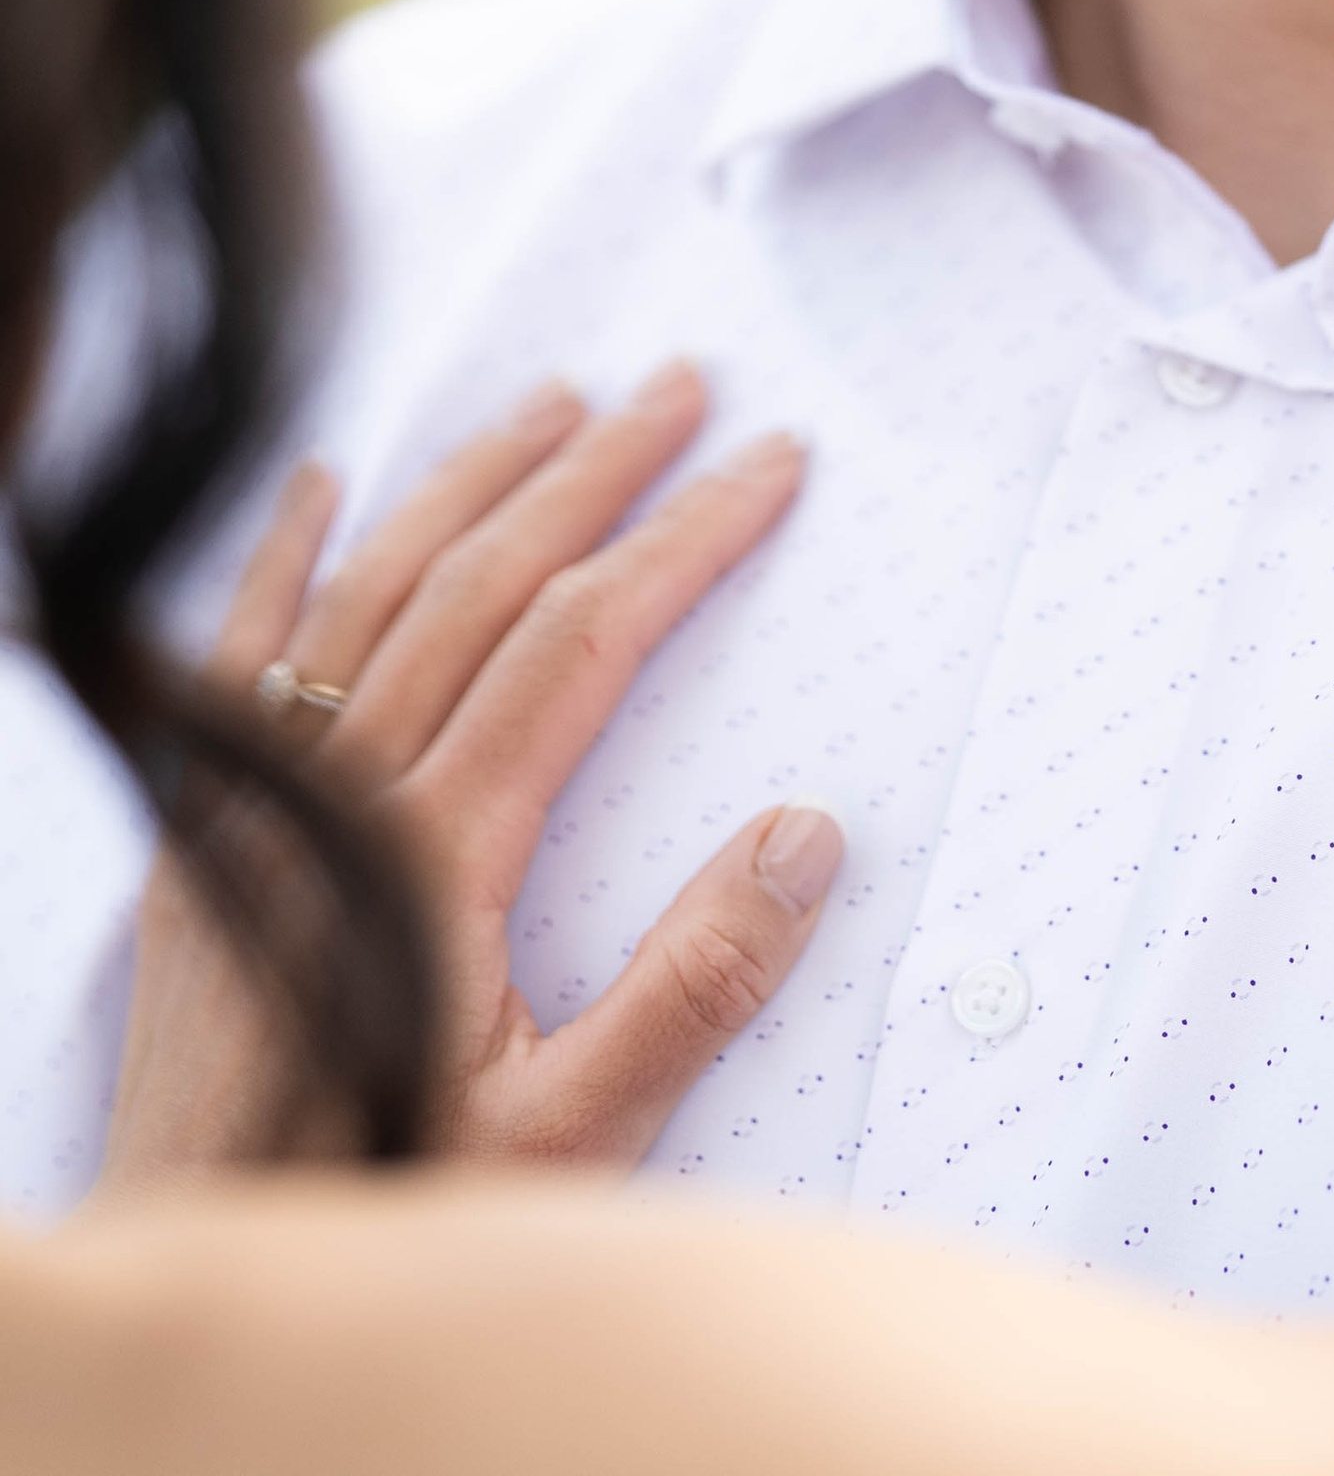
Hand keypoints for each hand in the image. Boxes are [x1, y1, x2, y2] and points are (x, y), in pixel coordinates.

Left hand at [106, 363, 838, 1177]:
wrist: (209, 1260)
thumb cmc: (393, 1203)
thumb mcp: (574, 1139)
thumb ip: (694, 988)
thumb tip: (809, 831)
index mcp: (438, 846)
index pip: (582, 638)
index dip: (683, 537)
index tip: (768, 466)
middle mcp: (341, 790)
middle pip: (483, 578)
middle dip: (596, 470)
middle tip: (686, 389)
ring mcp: (260, 798)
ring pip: (374, 586)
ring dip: (470, 480)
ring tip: (556, 402)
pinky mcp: (208, 829)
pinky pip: (242, 652)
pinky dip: (283, 553)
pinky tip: (321, 482)